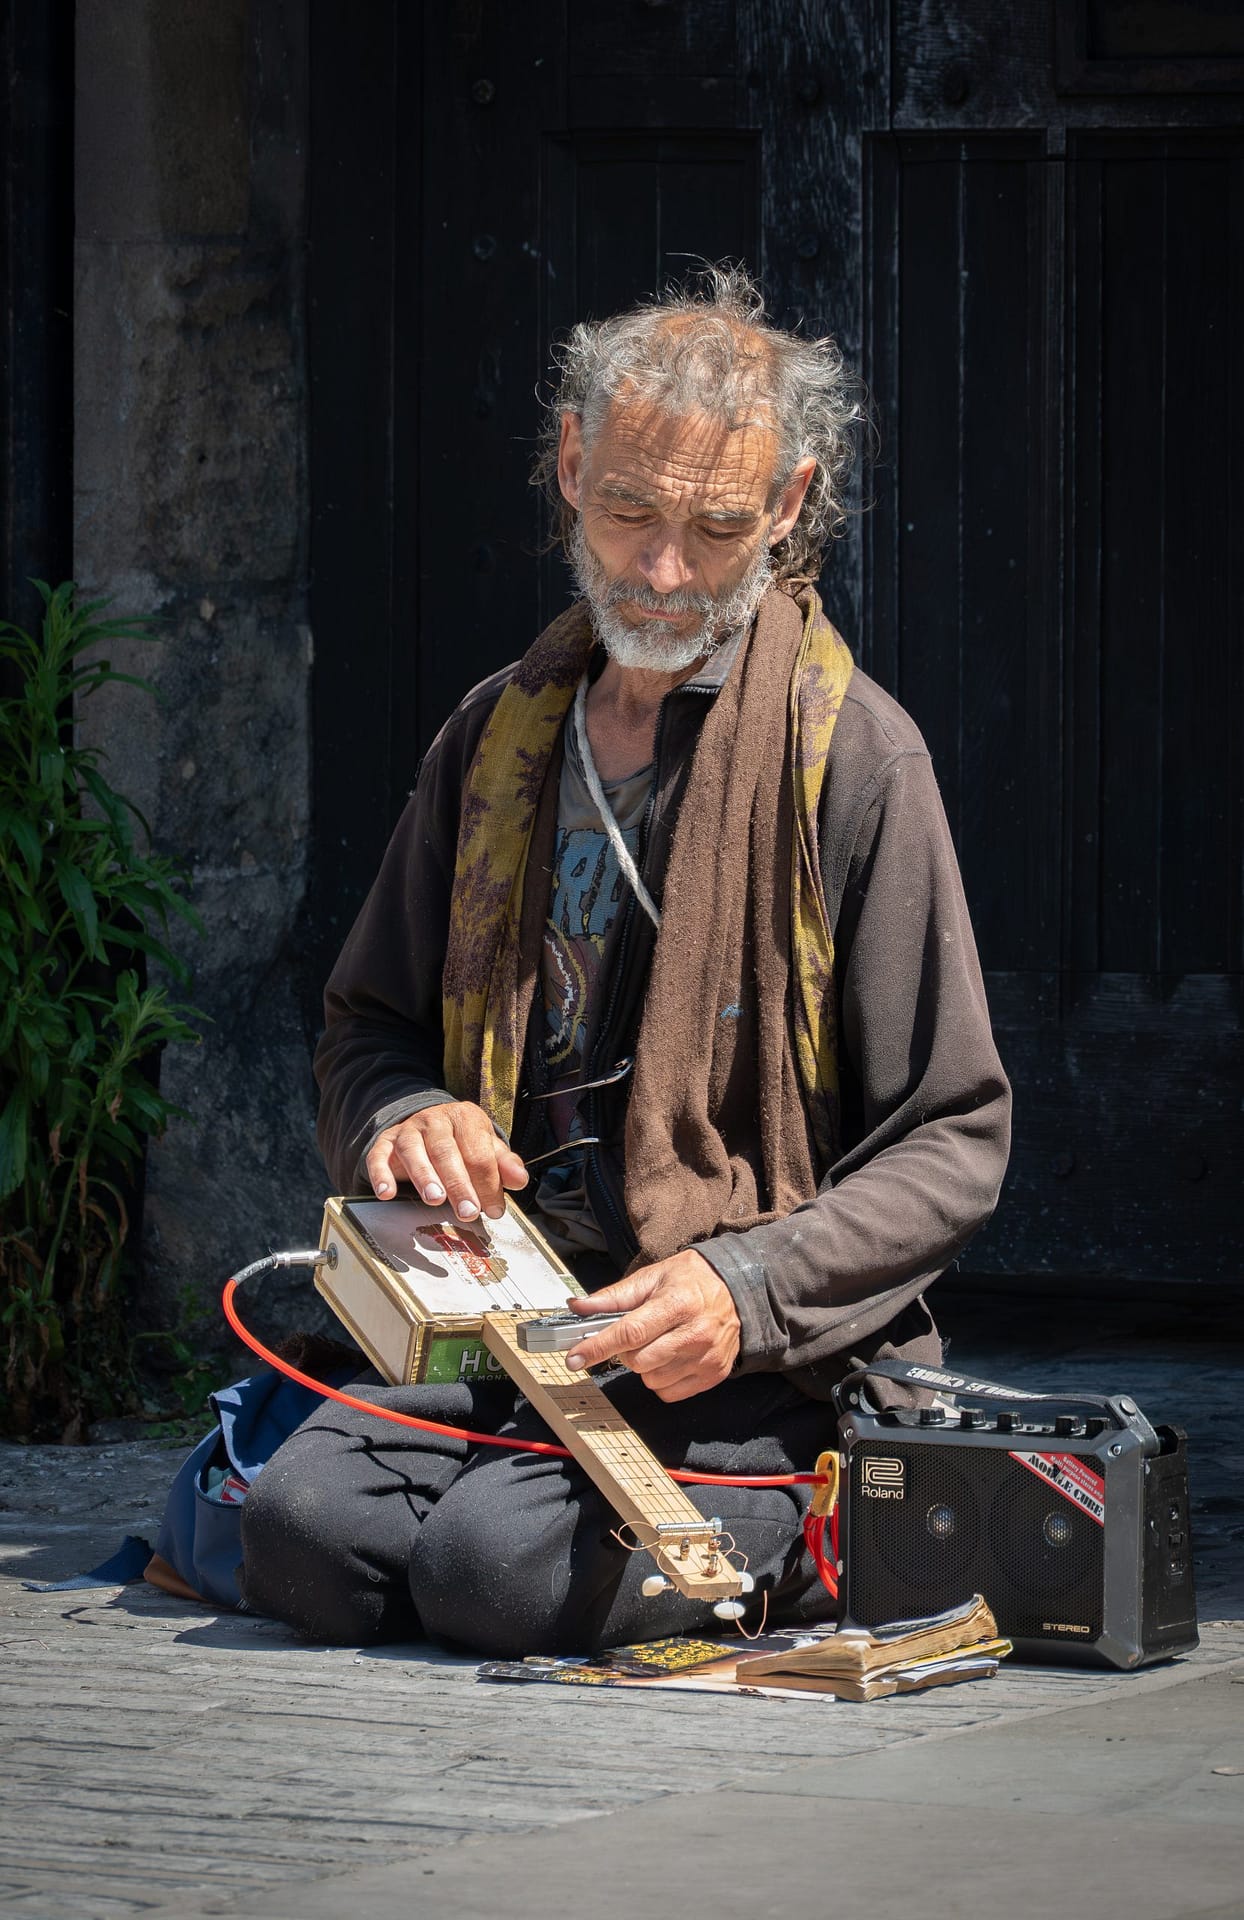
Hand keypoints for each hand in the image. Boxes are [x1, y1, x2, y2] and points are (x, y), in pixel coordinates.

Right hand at [365, 1102, 527, 1221]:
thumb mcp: (486, 1148)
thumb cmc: (462, 1142)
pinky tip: (387, 1193)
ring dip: (424, 1176)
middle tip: (468, 1211)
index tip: (493, 1209)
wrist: (428, 1124)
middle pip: (447, 1152)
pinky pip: (378, 1155)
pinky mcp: (386, 1141)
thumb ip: (503, 1165)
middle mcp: (435, 1120)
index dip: (487, 1183)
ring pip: (413, 1151)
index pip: (478, 1152)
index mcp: (466, 1118)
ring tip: (435, 1200)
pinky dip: (381, 1174)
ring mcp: (408, 1129)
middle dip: (459, 1184)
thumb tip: (520, 1180)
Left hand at [563, 1250, 740, 1401]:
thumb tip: (578, 1307)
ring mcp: (706, 1357)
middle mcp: (695, 1333)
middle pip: (638, 1360)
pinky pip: (669, 1392)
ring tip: (660, 1342)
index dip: (599, 1346)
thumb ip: (615, 1296)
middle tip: (638, 1333)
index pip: (631, 1332)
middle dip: (626, 1351)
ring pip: (651, 1379)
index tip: (575, 1358)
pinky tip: (671, 1357)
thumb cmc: (693, 1280)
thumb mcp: (653, 1277)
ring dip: (644, 1366)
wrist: (739, 1289)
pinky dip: (661, 1379)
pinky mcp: (713, 1374)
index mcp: (678, 1303)